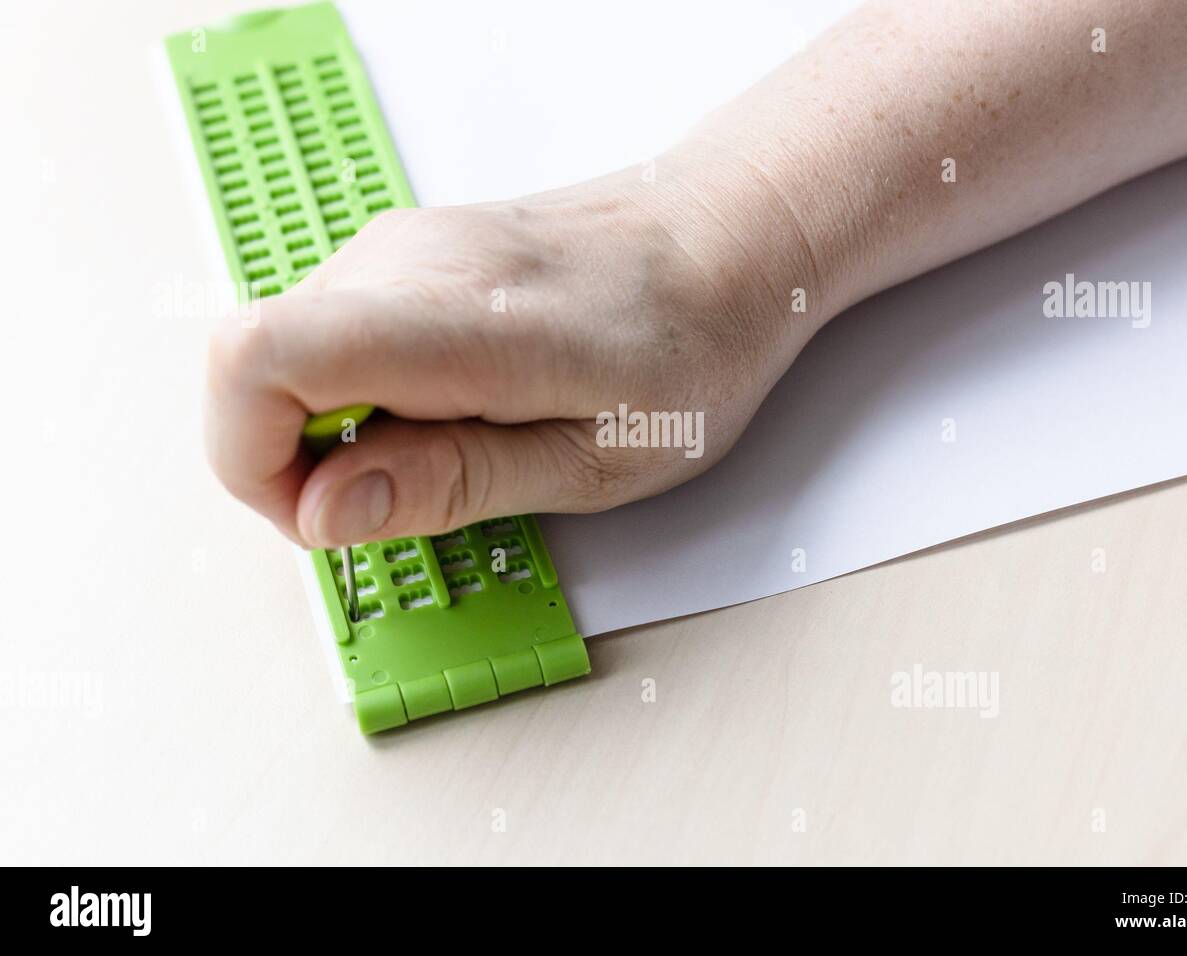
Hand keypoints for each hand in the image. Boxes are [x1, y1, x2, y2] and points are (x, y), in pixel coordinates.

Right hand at [204, 173, 811, 547]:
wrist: (723, 244)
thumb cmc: (688, 352)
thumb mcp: (589, 462)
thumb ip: (449, 484)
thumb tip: (322, 511)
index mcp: (459, 320)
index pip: (259, 359)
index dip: (251, 462)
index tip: (327, 516)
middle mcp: (407, 262)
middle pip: (254, 367)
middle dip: (300, 464)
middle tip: (415, 493)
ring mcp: (399, 247)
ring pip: (286, 355)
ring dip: (338, 428)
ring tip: (459, 442)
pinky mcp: (404, 253)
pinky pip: (330, 334)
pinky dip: (361, 392)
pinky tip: (453, 405)